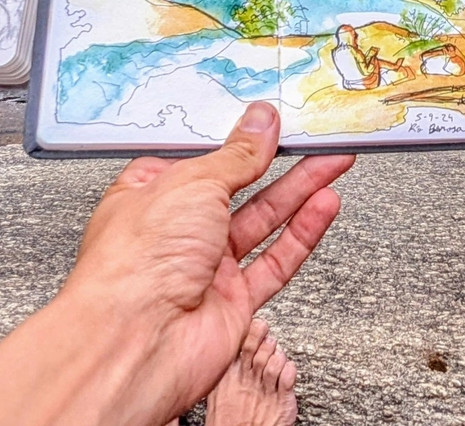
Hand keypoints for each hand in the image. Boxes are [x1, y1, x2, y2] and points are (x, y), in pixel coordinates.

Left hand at [0, 101, 351, 425]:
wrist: (137, 343)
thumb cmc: (133, 266)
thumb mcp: (190, 184)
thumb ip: (236, 156)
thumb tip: (258, 124)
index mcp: (150, 195)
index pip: (201, 158)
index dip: (236, 139)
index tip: (270, 121)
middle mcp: (177, 231)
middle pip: (238, 188)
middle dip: (279, 162)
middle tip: (313, 140)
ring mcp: (206, 268)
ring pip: (263, 222)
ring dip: (299, 192)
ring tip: (331, 164)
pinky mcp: (232, 300)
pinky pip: (276, 261)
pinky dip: (302, 234)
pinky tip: (321, 208)